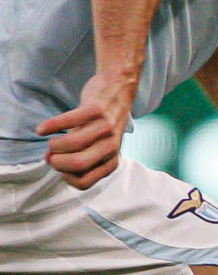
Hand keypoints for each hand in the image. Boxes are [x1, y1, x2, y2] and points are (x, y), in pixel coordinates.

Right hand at [36, 74, 134, 189]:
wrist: (118, 92)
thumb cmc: (101, 125)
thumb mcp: (98, 148)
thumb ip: (79, 158)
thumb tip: (51, 161)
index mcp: (110, 161)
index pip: (84, 182)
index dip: (64, 176)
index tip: (60, 167)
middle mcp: (111, 147)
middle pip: (78, 164)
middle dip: (56, 162)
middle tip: (51, 154)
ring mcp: (105, 128)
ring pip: (73, 143)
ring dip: (54, 144)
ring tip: (52, 141)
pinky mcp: (96, 110)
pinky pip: (68, 120)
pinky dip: (50, 126)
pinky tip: (41, 130)